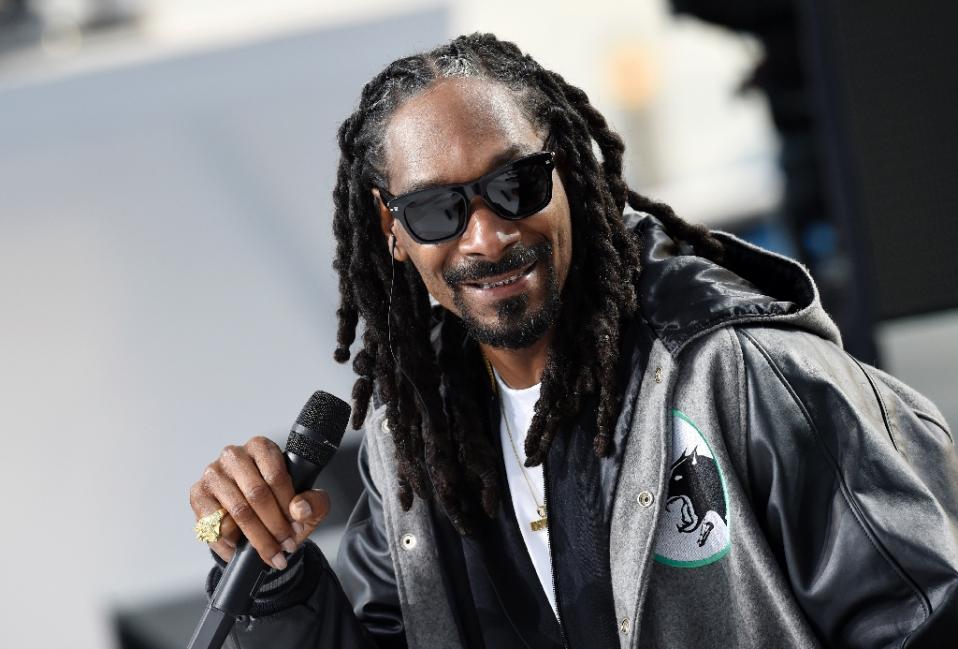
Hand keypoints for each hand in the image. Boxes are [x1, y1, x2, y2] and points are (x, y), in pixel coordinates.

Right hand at [189, 436, 331, 568]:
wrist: (253, 521)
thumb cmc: (280, 506)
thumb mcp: (307, 504)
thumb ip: (314, 503)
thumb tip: (299, 509)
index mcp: (261, 448)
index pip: (276, 475)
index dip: (287, 505)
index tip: (297, 527)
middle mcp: (234, 456)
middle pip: (257, 494)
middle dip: (274, 526)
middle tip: (286, 546)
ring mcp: (213, 474)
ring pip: (238, 511)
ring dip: (258, 538)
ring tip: (271, 553)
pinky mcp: (197, 495)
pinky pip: (215, 524)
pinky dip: (231, 543)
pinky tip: (243, 550)